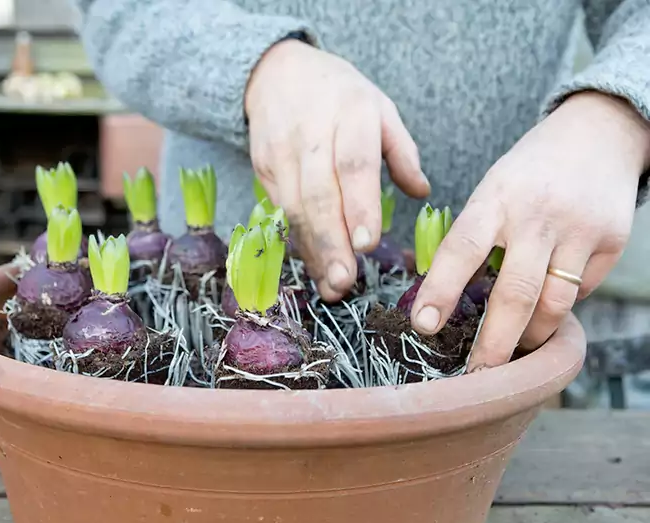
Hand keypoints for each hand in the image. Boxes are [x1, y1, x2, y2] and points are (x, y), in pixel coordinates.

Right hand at [245, 39, 430, 300]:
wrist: (276, 73)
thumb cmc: (338, 95)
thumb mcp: (379, 107)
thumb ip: (401, 151)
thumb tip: (422, 193)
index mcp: (350, 114)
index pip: (353, 164)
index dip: (359, 206)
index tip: (367, 244)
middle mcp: (312, 135)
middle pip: (318, 195)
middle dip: (331, 242)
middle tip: (345, 282)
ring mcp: (281, 153)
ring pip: (295, 210)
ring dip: (314, 251)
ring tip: (333, 287)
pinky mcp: (263, 169)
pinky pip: (282, 212)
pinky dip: (300, 242)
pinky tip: (316, 267)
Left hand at [411, 92, 649, 369]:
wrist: (597, 133)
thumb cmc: (528, 172)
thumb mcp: (491, 189)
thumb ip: (472, 236)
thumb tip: (441, 293)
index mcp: (495, 199)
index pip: (461, 250)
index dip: (441, 291)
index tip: (423, 325)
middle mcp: (537, 216)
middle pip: (515, 292)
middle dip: (494, 342)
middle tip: (476, 373)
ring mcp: (578, 229)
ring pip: (554, 303)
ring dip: (529, 336)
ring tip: (511, 351)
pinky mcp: (611, 242)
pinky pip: (581, 291)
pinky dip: (560, 307)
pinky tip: (546, 307)